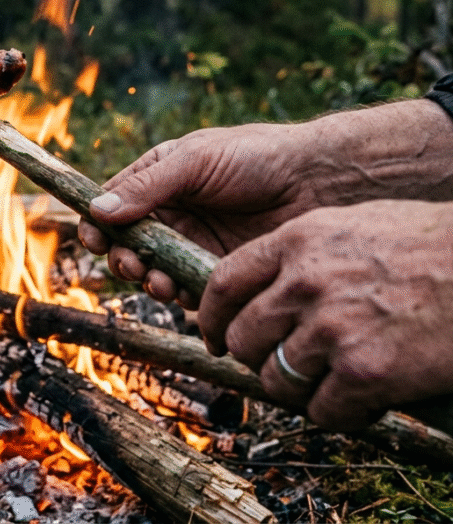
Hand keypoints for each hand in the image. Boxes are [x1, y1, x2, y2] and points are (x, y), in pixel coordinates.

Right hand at [79, 123, 317, 305]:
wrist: (320, 182)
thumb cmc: (258, 157)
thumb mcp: (195, 161)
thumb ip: (147, 187)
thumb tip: (98, 210)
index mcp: (159, 180)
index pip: (114, 206)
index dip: (98, 226)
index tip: (93, 240)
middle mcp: (173, 215)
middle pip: (129, 246)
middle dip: (123, 258)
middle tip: (133, 264)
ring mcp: (195, 244)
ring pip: (155, 272)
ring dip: (149, 281)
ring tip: (159, 282)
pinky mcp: (220, 271)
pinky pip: (191, 291)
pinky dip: (183, 297)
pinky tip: (187, 295)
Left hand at [199, 200, 452, 428]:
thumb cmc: (431, 247)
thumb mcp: (353, 226)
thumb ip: (302, 254)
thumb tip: (263, 289)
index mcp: (296, 241)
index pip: (222, 284)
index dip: (211, 317)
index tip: (216, 336)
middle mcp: (304, 283)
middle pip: (242, 339)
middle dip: (259, 359)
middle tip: (286, 366)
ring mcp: (331, 328)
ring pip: (276, 380)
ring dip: (299, 390)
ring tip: (333, 382)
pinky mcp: (363, 371)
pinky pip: (321, 411)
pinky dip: (339, 415)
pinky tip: (365, 402)